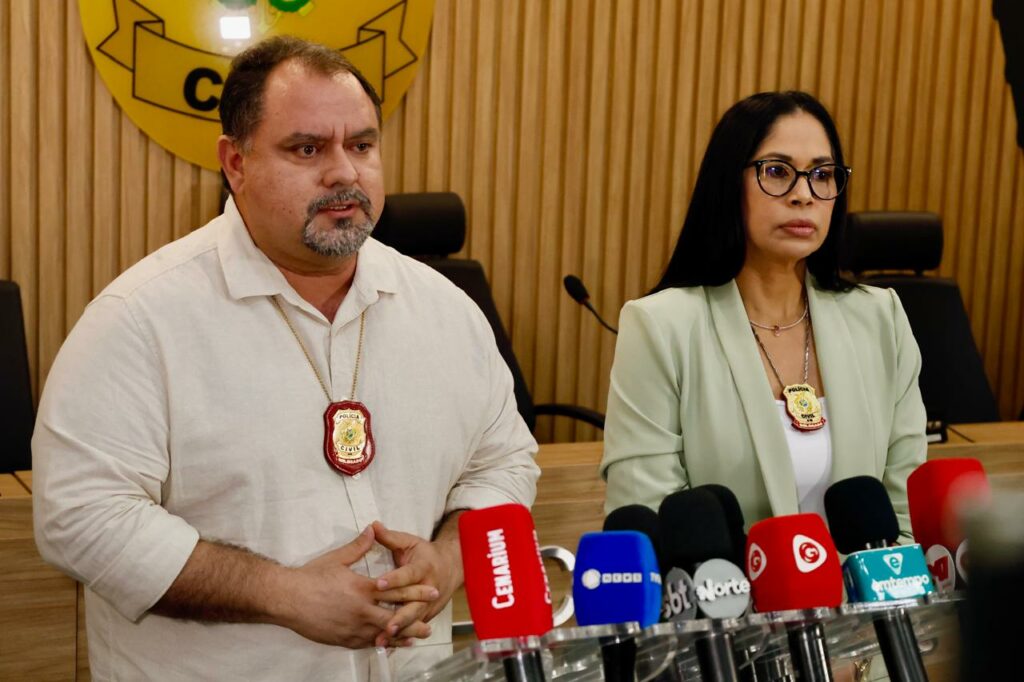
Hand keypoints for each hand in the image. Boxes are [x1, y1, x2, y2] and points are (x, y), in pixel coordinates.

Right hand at [278, 526, 430, 647]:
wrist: (286, 598)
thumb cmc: (310, 577)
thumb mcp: (336, 558)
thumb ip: (359, 546)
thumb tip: (372, 530)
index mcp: (362, 588)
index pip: (395, 590)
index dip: (416, 591)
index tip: (432, 591)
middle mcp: (361, 610)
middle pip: (394, 616)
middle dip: (414, 619)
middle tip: (431, 625)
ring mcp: (352, 627)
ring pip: (383, 634)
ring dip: (401, 636)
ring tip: (417, 638)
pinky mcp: (342, 639)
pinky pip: (366, 643)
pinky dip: (381, 643)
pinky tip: (389, 645)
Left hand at [370, 520, 462, 644]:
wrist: (451, 567)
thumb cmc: (425, 553)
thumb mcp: (410, 542)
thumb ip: (390, 537)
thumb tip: (372, 526)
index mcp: (423, 567)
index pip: (408, 574)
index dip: (394, 579)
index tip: (378, 583)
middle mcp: (428, 588)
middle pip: (414, 604)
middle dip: (400, 616)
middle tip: (386, 625)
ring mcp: (429, 604)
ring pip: (414, 620)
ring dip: (400, 631)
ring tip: (382, 639)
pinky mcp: (427, 615)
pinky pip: (413, 627)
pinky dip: (402, 637)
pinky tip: (387, 644)